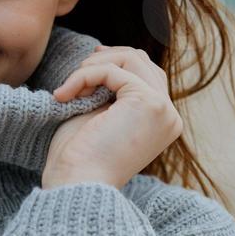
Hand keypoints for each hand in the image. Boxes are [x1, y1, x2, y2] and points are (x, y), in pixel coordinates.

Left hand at [41, 44, 183, 188]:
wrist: (76, 184)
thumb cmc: (80, 157)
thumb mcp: (100, 114)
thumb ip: (111, 88)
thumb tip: (107, 52)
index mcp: (162, 122)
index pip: (145, 74)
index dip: (114, 62)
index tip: (85, 65)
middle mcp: (169, 116)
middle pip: (142, 61)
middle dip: (105, 60)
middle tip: (75, 75)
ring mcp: (163, 109)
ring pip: (131, 59)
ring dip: (93, 66)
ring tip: (69, 89)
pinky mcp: (149, 103)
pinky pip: (113, 71)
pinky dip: (85, 75)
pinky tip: (64, 95)